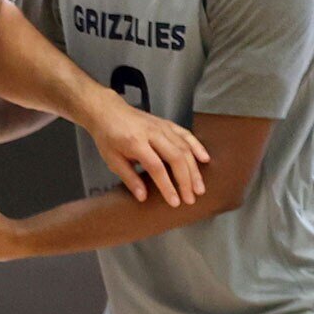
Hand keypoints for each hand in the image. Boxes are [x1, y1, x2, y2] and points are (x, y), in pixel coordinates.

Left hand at [82, 92, 208, 206]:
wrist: (108, 111)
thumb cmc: (108, 137)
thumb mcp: (112, 160)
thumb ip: (129, 178)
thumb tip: (143, 197)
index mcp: (135, 142)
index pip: (156, 167)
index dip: (167, 186)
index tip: (174, 202)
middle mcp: (152, 133)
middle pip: (175, 157)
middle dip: (186, 180)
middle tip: (191, 198)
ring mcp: (162, 127)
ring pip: (184, 147)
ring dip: (194, 169)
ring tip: (199, 188)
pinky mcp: (167, 123)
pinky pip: (186, 135)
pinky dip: (197, 146)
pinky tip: (205, 159)